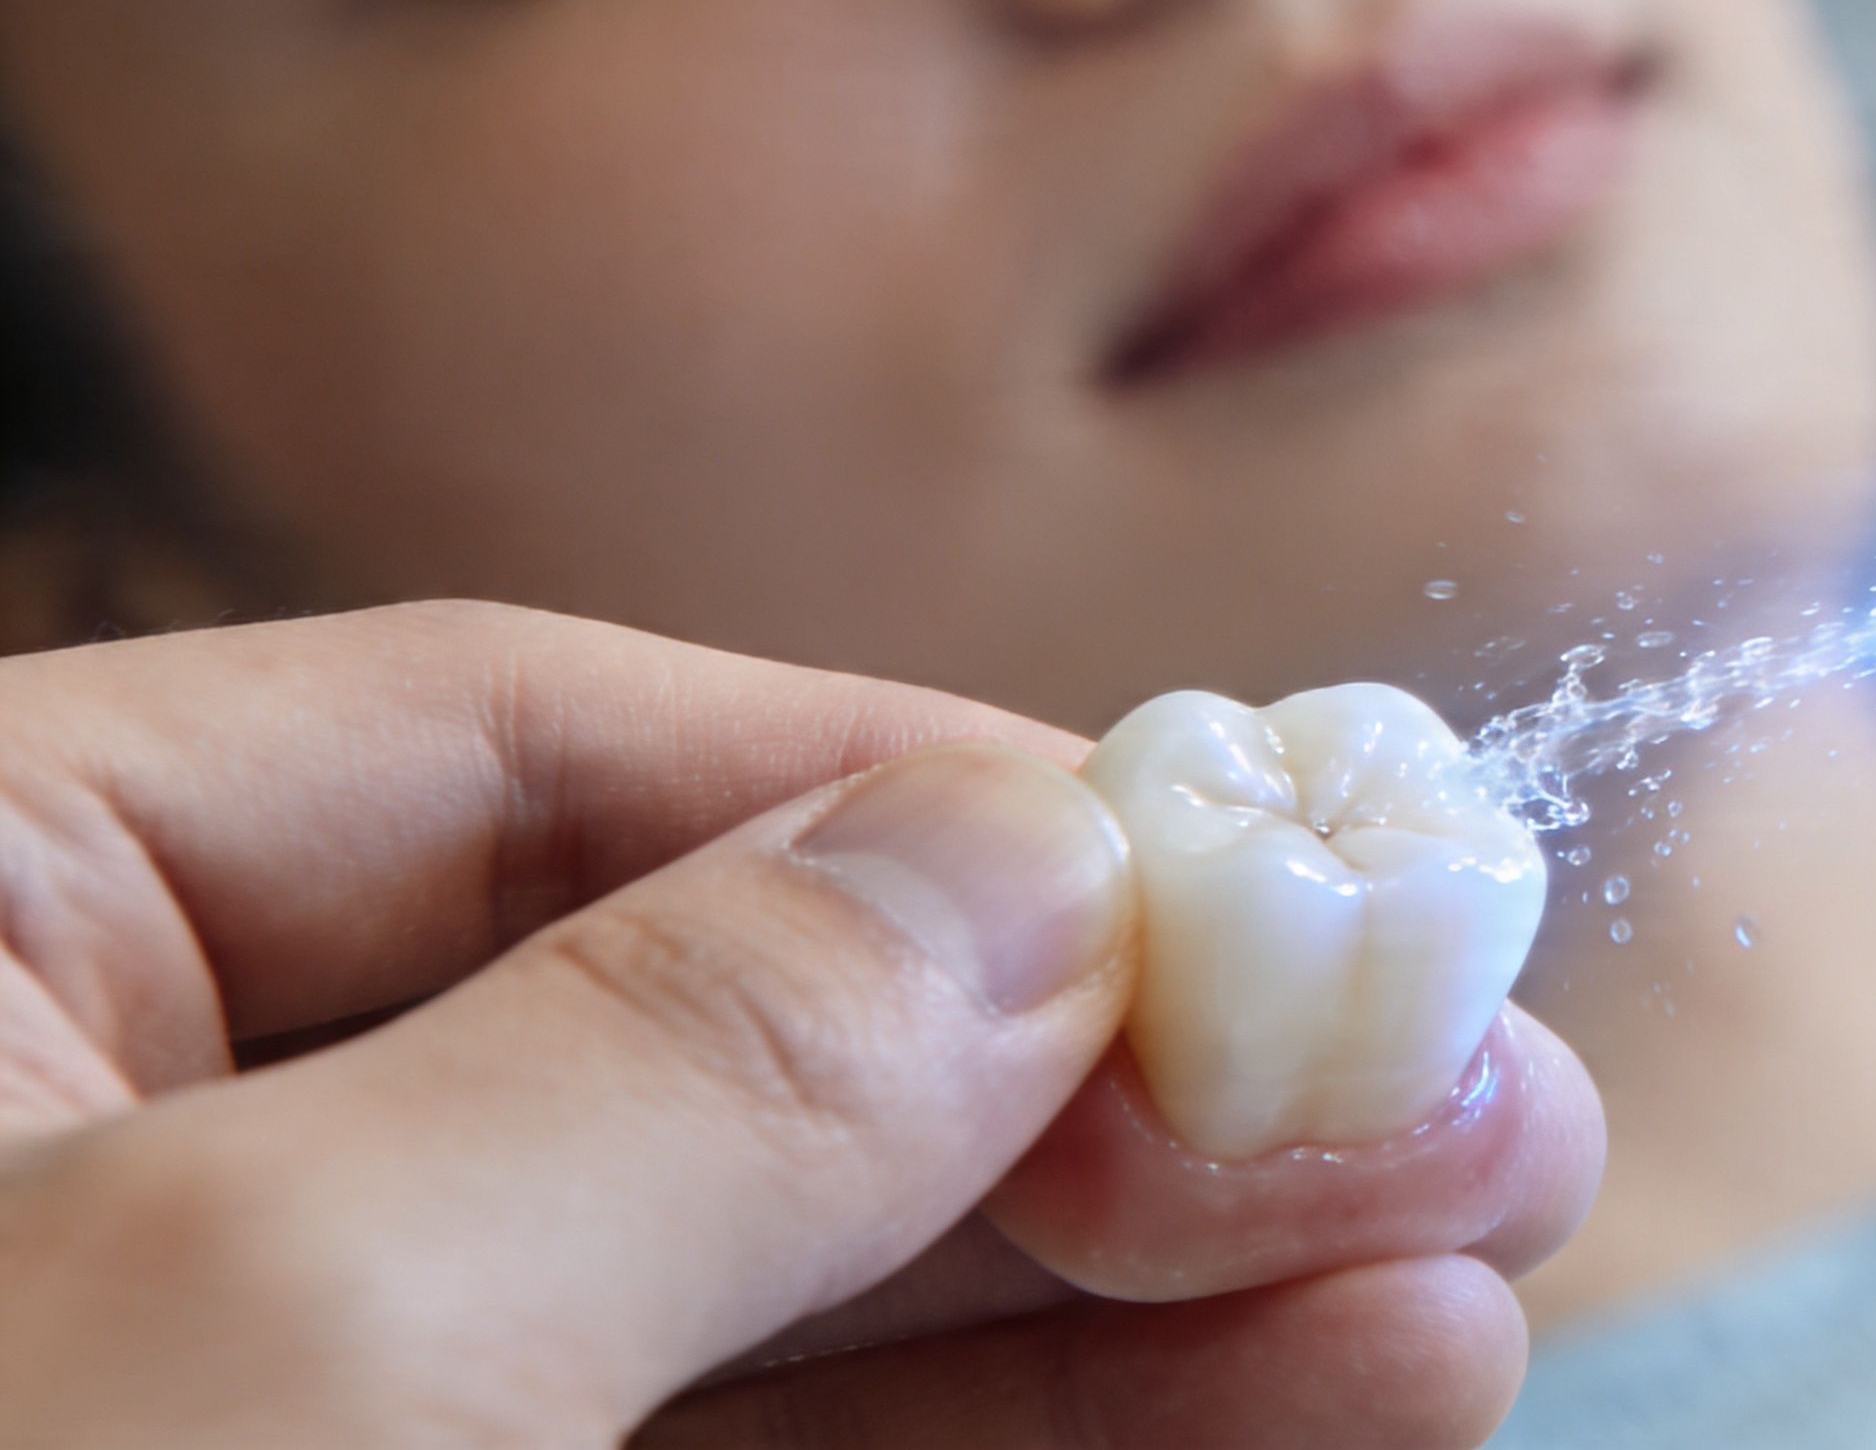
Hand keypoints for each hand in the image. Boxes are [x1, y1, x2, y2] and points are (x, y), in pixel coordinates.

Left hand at [0, 601, 1600, 1446]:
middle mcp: (110, 1183)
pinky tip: (1287, 1422)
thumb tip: (1046, 858)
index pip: (516, 762)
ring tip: (1463, 1279)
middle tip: (1470, 1097)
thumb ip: (688, 1067)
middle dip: (1100, 1088)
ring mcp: (256, 1436)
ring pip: (759, 1322)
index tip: (1264, 878)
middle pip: (701, 1047)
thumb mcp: (267, 1346)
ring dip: (1126, 1308)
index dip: (921, 804)